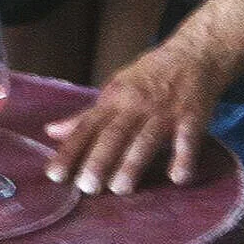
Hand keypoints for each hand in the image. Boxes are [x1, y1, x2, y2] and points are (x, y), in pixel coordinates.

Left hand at [43, 37, 227, 195]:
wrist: (191, 55)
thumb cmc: (147, 77)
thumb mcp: (114, 90)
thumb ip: (86, 116)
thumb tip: (51, 132)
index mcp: (113, 99)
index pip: (86, 127)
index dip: (70, 150)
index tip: (54, 174)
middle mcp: (135, 105)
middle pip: (114, 134)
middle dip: (99, 160)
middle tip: (86, 187)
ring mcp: (165, 112)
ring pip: (146, 139)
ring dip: (133, 164)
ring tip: (120, 188)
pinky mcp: (192, 117)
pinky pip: (187, 139)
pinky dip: (184, 157)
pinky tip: (177, 178)